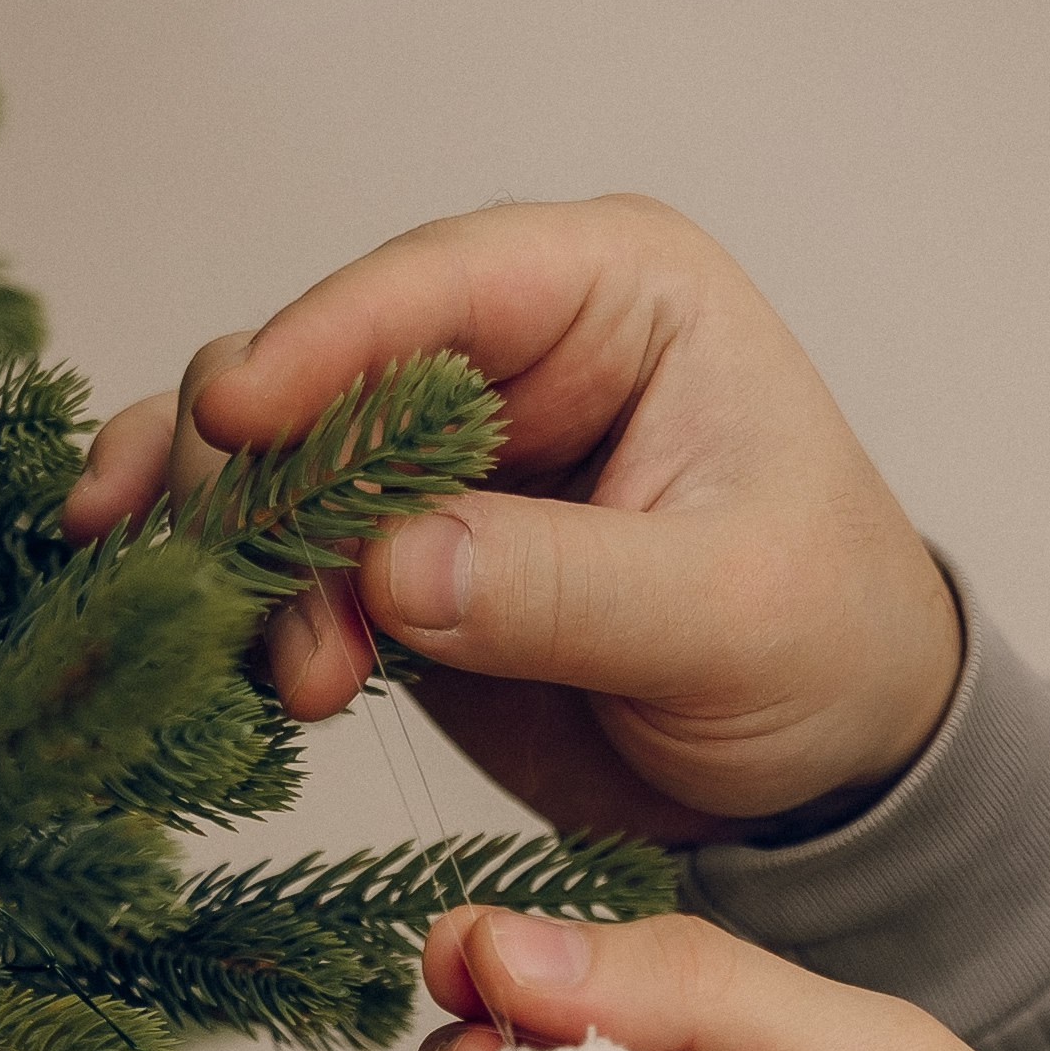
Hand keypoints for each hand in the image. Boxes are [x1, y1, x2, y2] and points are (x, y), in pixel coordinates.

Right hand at [57, 195, 961, 841]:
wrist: (829, 767)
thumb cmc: (826, 647)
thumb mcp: (725, 614)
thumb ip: (564, 586)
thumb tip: (395, 567)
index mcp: (615, 296)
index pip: (441, 284)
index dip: (325, 341)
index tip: (239, 417)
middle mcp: (507, 351)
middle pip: (320, 367)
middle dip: (266, 482)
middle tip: (267, 611)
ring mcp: (438, 457)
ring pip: (271, 465)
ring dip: (247, 566)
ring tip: (299, 684)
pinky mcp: (396, 557)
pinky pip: (277, 555)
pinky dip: (236, 603)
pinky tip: (220, 665)